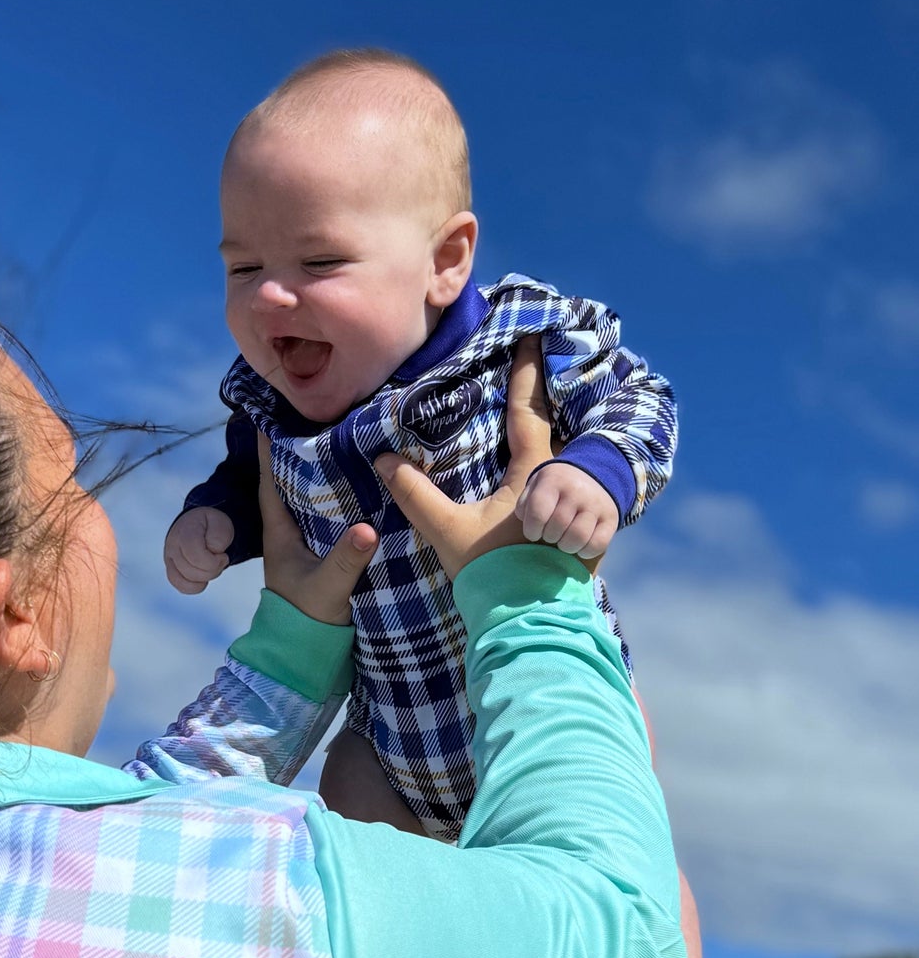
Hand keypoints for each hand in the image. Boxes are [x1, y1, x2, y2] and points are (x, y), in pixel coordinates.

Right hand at [164, 507, 234, 593]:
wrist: (200, 524)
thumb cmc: (210, 524)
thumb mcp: (221, 523)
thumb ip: (218, 537)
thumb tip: (212, 553)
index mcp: (184, 531)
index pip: (195, 556)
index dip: (214, 562)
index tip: (223, 556)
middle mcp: (172, 545)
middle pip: (192, 571)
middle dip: (213, 570)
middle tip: (220, 559)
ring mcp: (169, 559)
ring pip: (186, 581)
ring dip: (205, 577)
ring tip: (211, 566)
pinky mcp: (171, 569)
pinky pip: (181, 587)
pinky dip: (196, 586)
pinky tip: (204, 578)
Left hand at [257, 433, 377, 624]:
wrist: (307, 652)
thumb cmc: (307, 617)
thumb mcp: (328, 588)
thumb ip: (346, 560)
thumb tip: (367, 530)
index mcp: (279, 532)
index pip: (270, 482)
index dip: (269, 450)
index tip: (272, 416)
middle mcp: (289, 530)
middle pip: (292, 481)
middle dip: (301, 450)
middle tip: (318, 417)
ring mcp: (305, 540)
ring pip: (309, 496)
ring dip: (320, 471)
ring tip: (340, 438)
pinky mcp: (323, 550)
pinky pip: (327, 512)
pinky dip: (338, 495)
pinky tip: (357, 481)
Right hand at [374, 336, 576, 580]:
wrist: (531, 619)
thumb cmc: (494, 573)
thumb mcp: (448, 530)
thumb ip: (415, 494)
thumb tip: (384, 460)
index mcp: (533, 474)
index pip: (529, 411)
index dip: (527, 373)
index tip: (532, 338)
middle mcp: (558, 483)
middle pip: (556, 428)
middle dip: (548, 397)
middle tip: (544, 365)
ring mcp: (570, 506)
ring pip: (565, 456)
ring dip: (555, 433)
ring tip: (547, 410)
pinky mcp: (573, 529)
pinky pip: (565, 483)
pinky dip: (557, 466)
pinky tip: (547, 467)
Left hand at [515, 462, 618, 559]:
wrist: (591, 476)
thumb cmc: (555, 488)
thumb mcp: (535, 485)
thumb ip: (525, 503)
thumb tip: (526, 521)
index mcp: (554, 480)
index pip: (538, 513)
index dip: (532, 529)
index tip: (533, 532)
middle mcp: (577, 491)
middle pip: (558, 526)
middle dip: (549, 537)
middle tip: (550, 534)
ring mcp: (596, 504)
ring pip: (578, 537)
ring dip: (566, 546)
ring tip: (563, 540)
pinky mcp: (612, 518)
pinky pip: (598, 544)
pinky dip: (585, 551)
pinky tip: (579, 546)